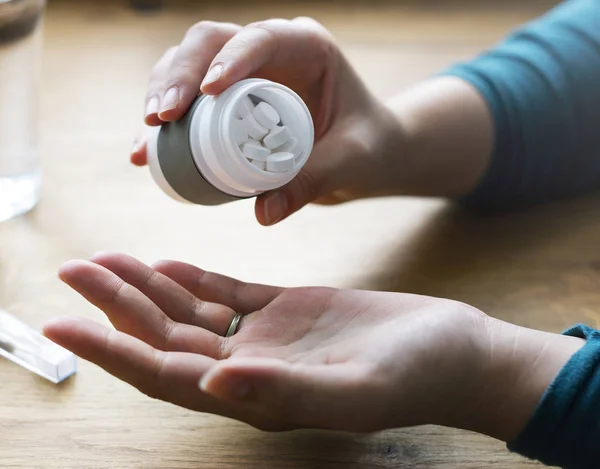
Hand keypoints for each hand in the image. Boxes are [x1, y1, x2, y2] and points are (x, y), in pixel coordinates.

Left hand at [45, 252, 489, 431]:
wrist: (453, 351)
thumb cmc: (418, 376)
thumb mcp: (357, 388)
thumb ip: (285, 390)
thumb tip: (212, 381)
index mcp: (258, 397)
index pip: (166, 376)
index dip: (112, 352)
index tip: (62, 327)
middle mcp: (251, 370)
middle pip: (166, 338)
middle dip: (115, 308)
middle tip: (71, 271)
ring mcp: (267, 339)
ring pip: (190, 313)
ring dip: (146, 288)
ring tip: (103, 261)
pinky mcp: (287, 311)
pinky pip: (227, 294)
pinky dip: (193, 279)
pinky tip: (166, 264)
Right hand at [131, 18, 405, 224]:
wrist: (364, 154)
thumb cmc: (367, 148)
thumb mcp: (350, 163)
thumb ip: (314, 181)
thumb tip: (263, 213)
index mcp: (306, 47)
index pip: (260, 38)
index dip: (228, 58)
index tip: (206, 93)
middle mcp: (269, 51)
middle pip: (208, 43)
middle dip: (178, 75)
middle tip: (160, 117)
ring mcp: (244, 73)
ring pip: (187, 66)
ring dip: (160, 96)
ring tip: (146, 141)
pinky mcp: (228, 101)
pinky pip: (188, 103)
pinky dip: (166, 126)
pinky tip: (146, 153)